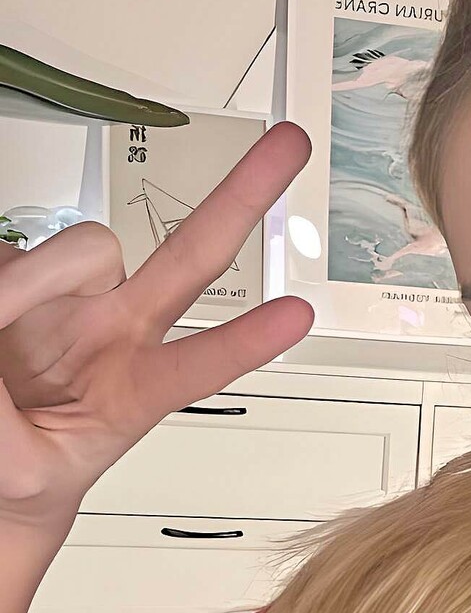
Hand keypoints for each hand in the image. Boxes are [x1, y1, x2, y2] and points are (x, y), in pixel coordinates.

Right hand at [0, 119, 314, 532]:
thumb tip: (1, 331)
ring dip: (41, 280)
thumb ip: (11, 418)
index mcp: (136, 389)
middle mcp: (115, 327)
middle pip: (192, 257)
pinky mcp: (11, 270)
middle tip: (291, 142)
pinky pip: (6, 255)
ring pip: (86, 248)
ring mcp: (66, 294)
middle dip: (242, 198)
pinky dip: (0, 285)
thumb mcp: (23, 469)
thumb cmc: (23, 467)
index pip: (200, 363)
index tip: (300, 315)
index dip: (247, 340)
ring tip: (2, 323)